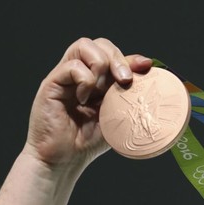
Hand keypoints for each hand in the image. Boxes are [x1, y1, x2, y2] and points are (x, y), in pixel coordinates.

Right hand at [24, 38, 151, 169]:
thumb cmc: (89, 141)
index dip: (132, 58)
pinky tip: (84, 100)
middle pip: (100, 44)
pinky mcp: (52, 83)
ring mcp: (66, 77)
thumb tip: (151, 80)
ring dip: (101, 64)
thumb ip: (129, 97)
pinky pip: (72, 66)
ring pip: (84, 46)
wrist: (64, 160)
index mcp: (98, 81)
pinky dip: (85, 80)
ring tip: (102, 90)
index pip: (114, 56)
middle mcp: (81, 74)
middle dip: (118, 58)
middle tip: (126, 80)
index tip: (147, 67)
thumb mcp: (117, 116)